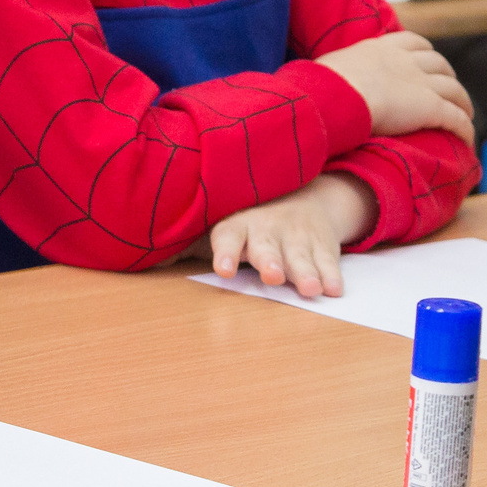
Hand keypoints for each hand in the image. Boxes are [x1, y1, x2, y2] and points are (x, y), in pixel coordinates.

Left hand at [200, 174, 375, 298]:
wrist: (303, 197)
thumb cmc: (250, 225)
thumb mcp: (223, 229)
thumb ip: (190, 248)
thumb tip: (153, 262)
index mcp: (237, 226)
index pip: (228, 236)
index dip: (226, 252)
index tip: (224, 270)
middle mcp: (266, 229)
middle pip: (267, 246)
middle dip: (270, 261)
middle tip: (272, 276)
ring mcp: (296, 234)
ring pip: (300, 255)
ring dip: (305, 272)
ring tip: (310, 289)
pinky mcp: (322, 242)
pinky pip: (328, 258)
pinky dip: (332, 273)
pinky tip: (334, 289)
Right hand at [315, 31, 476, 143]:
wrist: (337, 97)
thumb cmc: (323, 87)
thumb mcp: (329, 71)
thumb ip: (336, 76)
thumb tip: (315, 86)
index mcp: (381, 49)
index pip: (413, 42)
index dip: (425, 53)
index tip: (427, 61)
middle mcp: (406, 61)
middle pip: (438, 63)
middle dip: (447, 75)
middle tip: (449, 90)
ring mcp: (421, 83)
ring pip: (454, 90)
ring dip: (462, 101)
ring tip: (465, 113)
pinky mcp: (431, 107)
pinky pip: (456, 118)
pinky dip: (465, 127)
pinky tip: (467, 140)